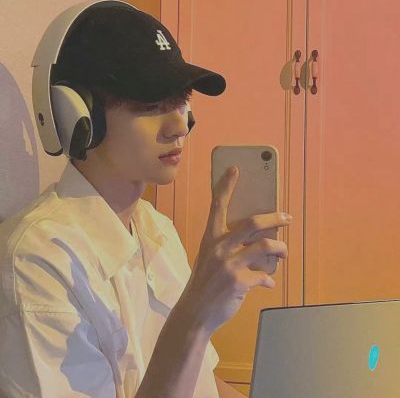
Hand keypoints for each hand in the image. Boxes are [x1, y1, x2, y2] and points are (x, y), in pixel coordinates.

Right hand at [180, 166, 292, 334]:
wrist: (194, 313)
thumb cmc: (203, 283)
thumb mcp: (209, 259)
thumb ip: (227, 248)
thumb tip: (256, 242)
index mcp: (210, 238)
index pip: (217, 206)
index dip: (226, 186)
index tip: (236, 169)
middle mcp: (219, 247)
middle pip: (252, 223)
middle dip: (274, 218)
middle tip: (287, 218)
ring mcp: (229, 264)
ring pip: (266, 247)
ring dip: (281, 249)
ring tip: (284, 252)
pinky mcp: (239, 282)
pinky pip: (264, 276)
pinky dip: (268, 280)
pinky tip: (268, 283)